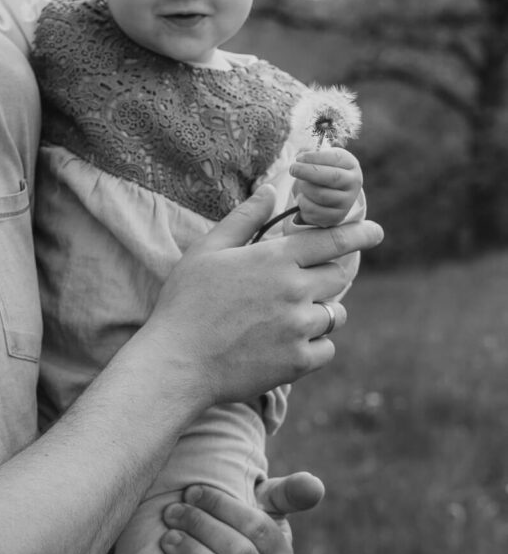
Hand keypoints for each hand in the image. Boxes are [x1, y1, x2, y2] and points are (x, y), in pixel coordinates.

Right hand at [147, 185, 382, 406]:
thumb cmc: (187, 302)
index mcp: (275, 259)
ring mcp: (299, 329)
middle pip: (336, 276)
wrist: (177, 362)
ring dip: (319, 312)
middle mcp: (295, 291)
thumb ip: (245, 218)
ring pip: (334, 314)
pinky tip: (285, 344)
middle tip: (295, 286)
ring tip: (283, 318)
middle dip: (323, 276)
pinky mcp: (298, 363)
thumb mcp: (209, 250)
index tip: (376, 230)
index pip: (332, 240)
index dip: (359, 233)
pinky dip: (314, 345)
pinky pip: (327, 349)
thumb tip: (271, 190)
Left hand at [289, 147, 362, 226]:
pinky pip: (315, 210)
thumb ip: (313, 156)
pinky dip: (303, 203)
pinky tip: (302, 198)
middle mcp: (353, 183)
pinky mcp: (337, 216)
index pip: (335, 158)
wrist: (335, 195)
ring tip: (301, 184)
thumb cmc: (325, 171)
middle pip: (332, 177)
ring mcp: (347, 201)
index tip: (299, 157)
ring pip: (321, 195)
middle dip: (308, 172)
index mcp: (351, 164)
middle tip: (293, 169)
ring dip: (305, 188)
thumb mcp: (323, 160)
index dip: (315, 157)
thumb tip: (300, 157)